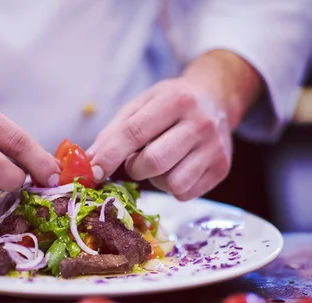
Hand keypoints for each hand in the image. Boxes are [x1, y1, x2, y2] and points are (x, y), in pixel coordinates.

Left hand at [87, 50, 261, 200]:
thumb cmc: (170, 103)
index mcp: (175, 100)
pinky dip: (173, 186)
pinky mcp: (221, 169)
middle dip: (135, 168)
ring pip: (171, 183)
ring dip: (156, 179)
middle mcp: (200, 123)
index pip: (134, 133)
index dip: (109, 155)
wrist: (216, 99)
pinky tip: (178, 168)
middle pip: (153, 162)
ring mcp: (215, 148)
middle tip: (137, 160)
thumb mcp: (141, 104)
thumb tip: (89, 163)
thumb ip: (114, 132)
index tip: (93, 172)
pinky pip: (185, 193)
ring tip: (163, 160)